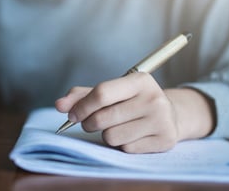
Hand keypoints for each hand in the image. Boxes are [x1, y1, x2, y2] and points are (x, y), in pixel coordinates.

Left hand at [56, 72, 179, 152]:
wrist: (169, 115)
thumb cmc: (131, 102)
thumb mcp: (110, 92)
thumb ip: (82, 96)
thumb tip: (60, 105)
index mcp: (140, 80)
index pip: (102, 93)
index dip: (81, 106)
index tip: (72, 115)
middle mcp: (154, 98)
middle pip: (103, 118)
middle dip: (89, 123)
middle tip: (91, 123)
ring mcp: (161, 120)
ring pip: (112, 136)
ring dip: (107, 135)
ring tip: (116, 127)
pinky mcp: (164, 140)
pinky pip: (126, 149)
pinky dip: (122, 145)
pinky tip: (131, 135)